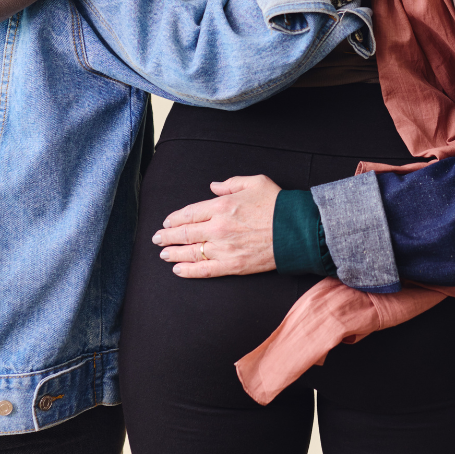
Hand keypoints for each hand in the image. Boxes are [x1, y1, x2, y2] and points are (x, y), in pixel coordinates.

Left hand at [152, 175, 280, 277]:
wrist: (297, 230)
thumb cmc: (277, 204)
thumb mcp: (255, 182)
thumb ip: (230, 184)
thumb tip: (213, 187)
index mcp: (221, 206)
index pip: (188, 214)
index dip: (174, 218)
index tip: (167, 221)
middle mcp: (218, 228)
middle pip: (183, 234)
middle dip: (166, 236)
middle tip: (157, 238)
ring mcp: (224, 249)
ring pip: (190, 253)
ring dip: (172, 253)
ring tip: (163, 254)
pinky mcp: (233, 265)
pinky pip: (204, 270)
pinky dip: (188, 271)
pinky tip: (178, 270)